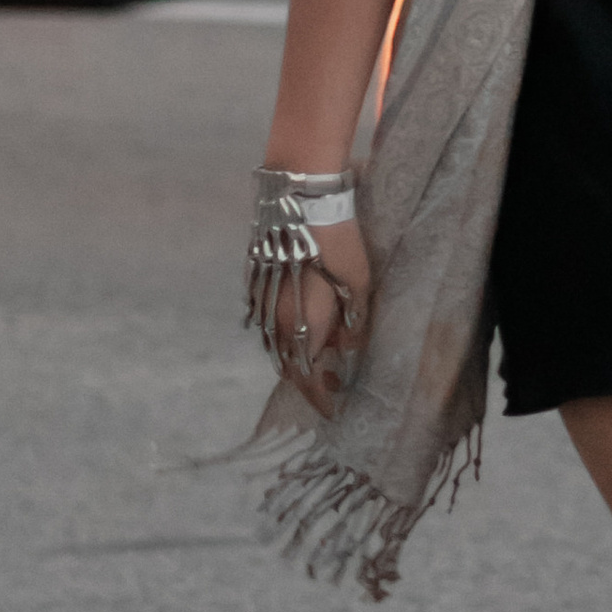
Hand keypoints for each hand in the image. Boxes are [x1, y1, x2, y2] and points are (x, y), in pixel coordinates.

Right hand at [259, 217, 371, 422]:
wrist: (299, 201)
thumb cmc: (338, 244)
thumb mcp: (358, 286)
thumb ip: (353, 324)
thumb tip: (348, 350)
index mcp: (301, 327)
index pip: (306, 378)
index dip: (319, 397)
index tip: (333, 410)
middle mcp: (274, 320)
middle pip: (286, 364)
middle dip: (308, 378)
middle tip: (333, 379)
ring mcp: (259, 300)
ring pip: (271, 342)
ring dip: (293, 354)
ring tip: (319, 354)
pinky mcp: (252, 280)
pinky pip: (263, 318)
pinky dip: (280, 330)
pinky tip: (297, 323)